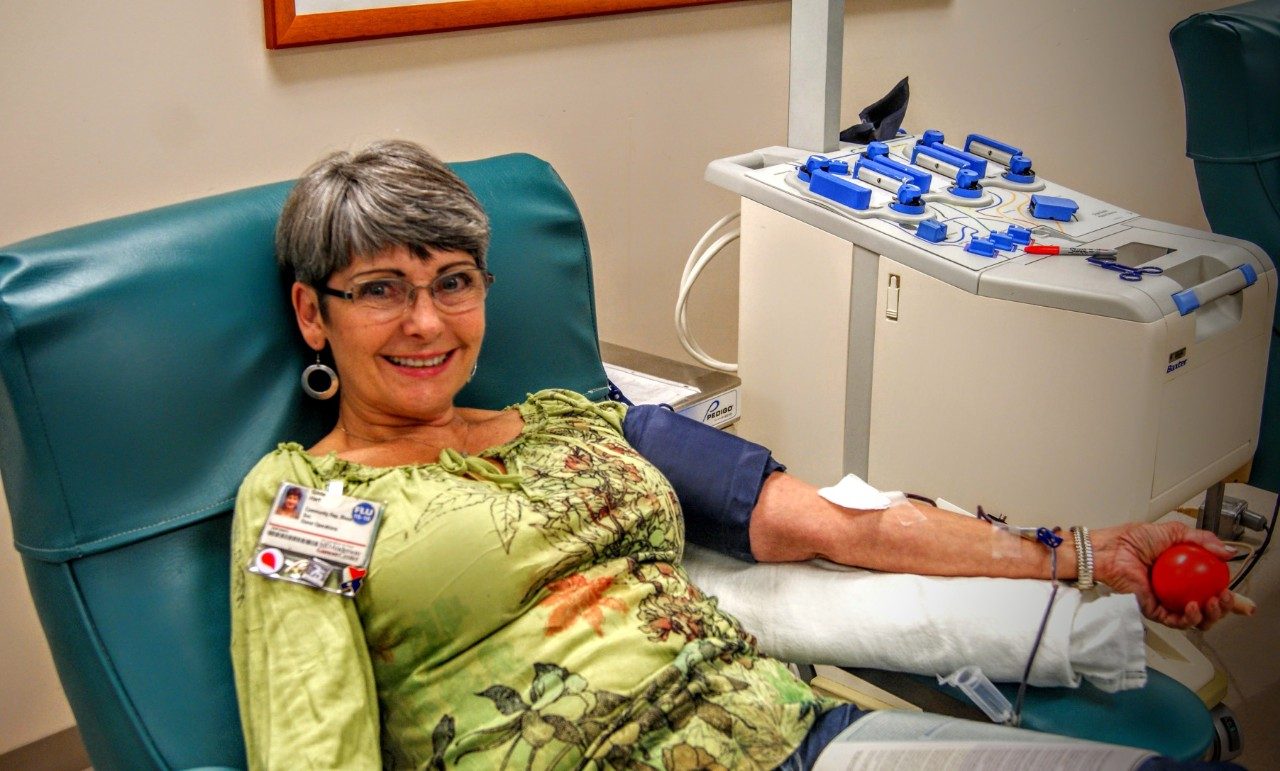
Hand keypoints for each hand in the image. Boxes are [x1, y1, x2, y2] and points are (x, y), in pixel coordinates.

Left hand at [1091, 521, 1255, 629]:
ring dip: (1211, 614)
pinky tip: (1195, 606)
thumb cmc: (1132, 540)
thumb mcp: (1174, 532)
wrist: (1111, 550)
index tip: (1241, 598)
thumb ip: (1202, 540)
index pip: (1211, 590)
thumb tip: (1227, 551)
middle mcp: (1176, 591)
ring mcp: (1166, 603)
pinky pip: (1176, 621)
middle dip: (1225, 608)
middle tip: (1226, 597)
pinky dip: (1190, 618)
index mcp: (1184, 576)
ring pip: (1196, 620)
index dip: (1230, 598)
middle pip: (1209, 609)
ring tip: (1213, 602)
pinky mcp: (1154, 611)